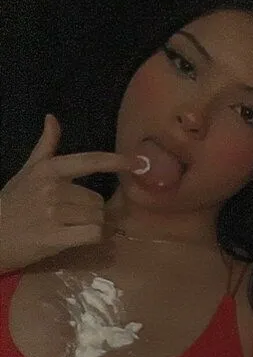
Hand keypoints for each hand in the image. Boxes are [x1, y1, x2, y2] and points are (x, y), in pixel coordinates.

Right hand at [0, 114, 135, 272]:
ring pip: (97, 218)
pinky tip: (81, 237)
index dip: (115, 161)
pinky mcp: (56, 238)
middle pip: (97, 200)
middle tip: (72, 216)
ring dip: (92, 225)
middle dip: (91, 210)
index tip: (137, 162)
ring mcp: (54, 215)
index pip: (88, 161)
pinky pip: (92, 234)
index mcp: (48, 170)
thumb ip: (45, 146)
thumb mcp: (27, 171)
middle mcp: (52, 190)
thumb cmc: (12, 203)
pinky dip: (94, 237)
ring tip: (72, 228)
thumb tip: (52, 117)